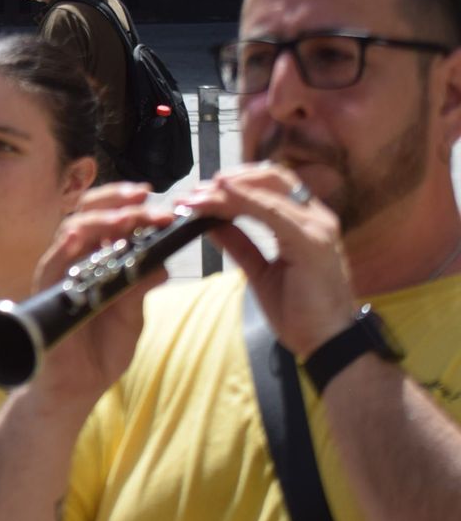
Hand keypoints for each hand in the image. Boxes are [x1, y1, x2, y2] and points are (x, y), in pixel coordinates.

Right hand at [26, 183, 170, 408]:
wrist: (77, 389)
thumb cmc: (100, 351)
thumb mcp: (132, 316)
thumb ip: (140, 287)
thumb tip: (161, 263)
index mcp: (95, 261)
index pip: (108, 220)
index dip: (129, 206)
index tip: (157, 201)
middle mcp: (73, 261)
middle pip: (87, 214)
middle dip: (117, 201)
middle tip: (147, 199)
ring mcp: (57, 276)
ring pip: (70, 232)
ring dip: (100, 220)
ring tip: (128, 217)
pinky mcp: (44, 296)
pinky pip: (49, 266)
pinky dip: (63, 249)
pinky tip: (78, 237)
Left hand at [179, 164, 357, 356]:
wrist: (326, 343)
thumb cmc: (299, 311)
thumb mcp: (259, 271)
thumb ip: (238, 243)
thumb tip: (211, 222)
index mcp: (306, 223)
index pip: (271, 186)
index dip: (235, 182)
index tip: (200, 191)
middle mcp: (316, 219)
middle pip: (271, 177)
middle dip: (229, 180)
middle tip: (194, 192)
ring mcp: (317, 228)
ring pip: (268, 190)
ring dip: (227, 190)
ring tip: (196, 197)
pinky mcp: (312, 242)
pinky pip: (273, 211)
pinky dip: (245, 199)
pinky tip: (222, 194)